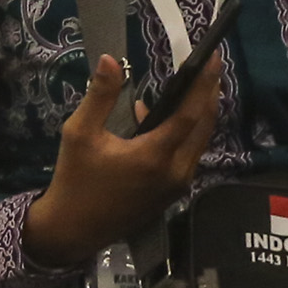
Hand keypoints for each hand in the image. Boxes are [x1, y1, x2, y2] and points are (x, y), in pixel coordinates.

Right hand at [21, 52, 220, 263]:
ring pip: (199, 141)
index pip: (191, 113)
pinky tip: (165, 116)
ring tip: (194, 84)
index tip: (214, 58)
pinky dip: (186, 132)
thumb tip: (110, 59)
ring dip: (200, 112)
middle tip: (210, 65)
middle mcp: (176, 171)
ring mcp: (178, 184)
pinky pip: (189, 154)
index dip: (204, 83)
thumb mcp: (79, 133)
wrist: (73, 229)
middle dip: (209, 93)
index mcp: (155, 156)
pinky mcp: (173, 192)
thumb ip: (99, 96)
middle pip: (204, 126)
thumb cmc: (75, 180)